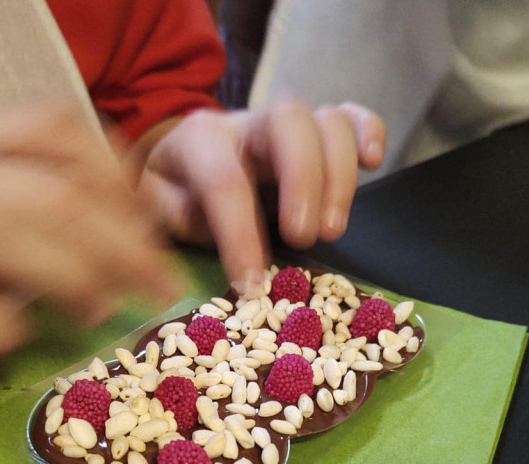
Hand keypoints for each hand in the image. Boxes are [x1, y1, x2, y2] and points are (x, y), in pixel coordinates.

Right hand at [0, 102, 181, 382]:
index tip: (147, 225)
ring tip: (100, 312)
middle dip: (120, 241)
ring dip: (70, 278)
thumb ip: (6, 191)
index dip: (116, 177)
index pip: (48, 127)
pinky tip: (14, 340)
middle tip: (156, 286)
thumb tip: (116, 226)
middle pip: (41, 189)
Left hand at [139, 102, 385, 295]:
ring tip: (332, 231)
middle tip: (305, 238)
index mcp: (199, 139)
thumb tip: (218, 250)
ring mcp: (287, 124)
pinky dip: (370, 133)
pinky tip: (373, 164)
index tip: (250, 282)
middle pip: (288, 123)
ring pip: (328, 122)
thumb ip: (175, 220)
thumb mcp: (154, 210)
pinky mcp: (318, 132)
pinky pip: (352, 117)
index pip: (224, 179)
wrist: (182, 160)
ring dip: (339, 176)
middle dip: (303, 181)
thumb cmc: (173, 193)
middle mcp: (248, 122)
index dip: (240, 232)